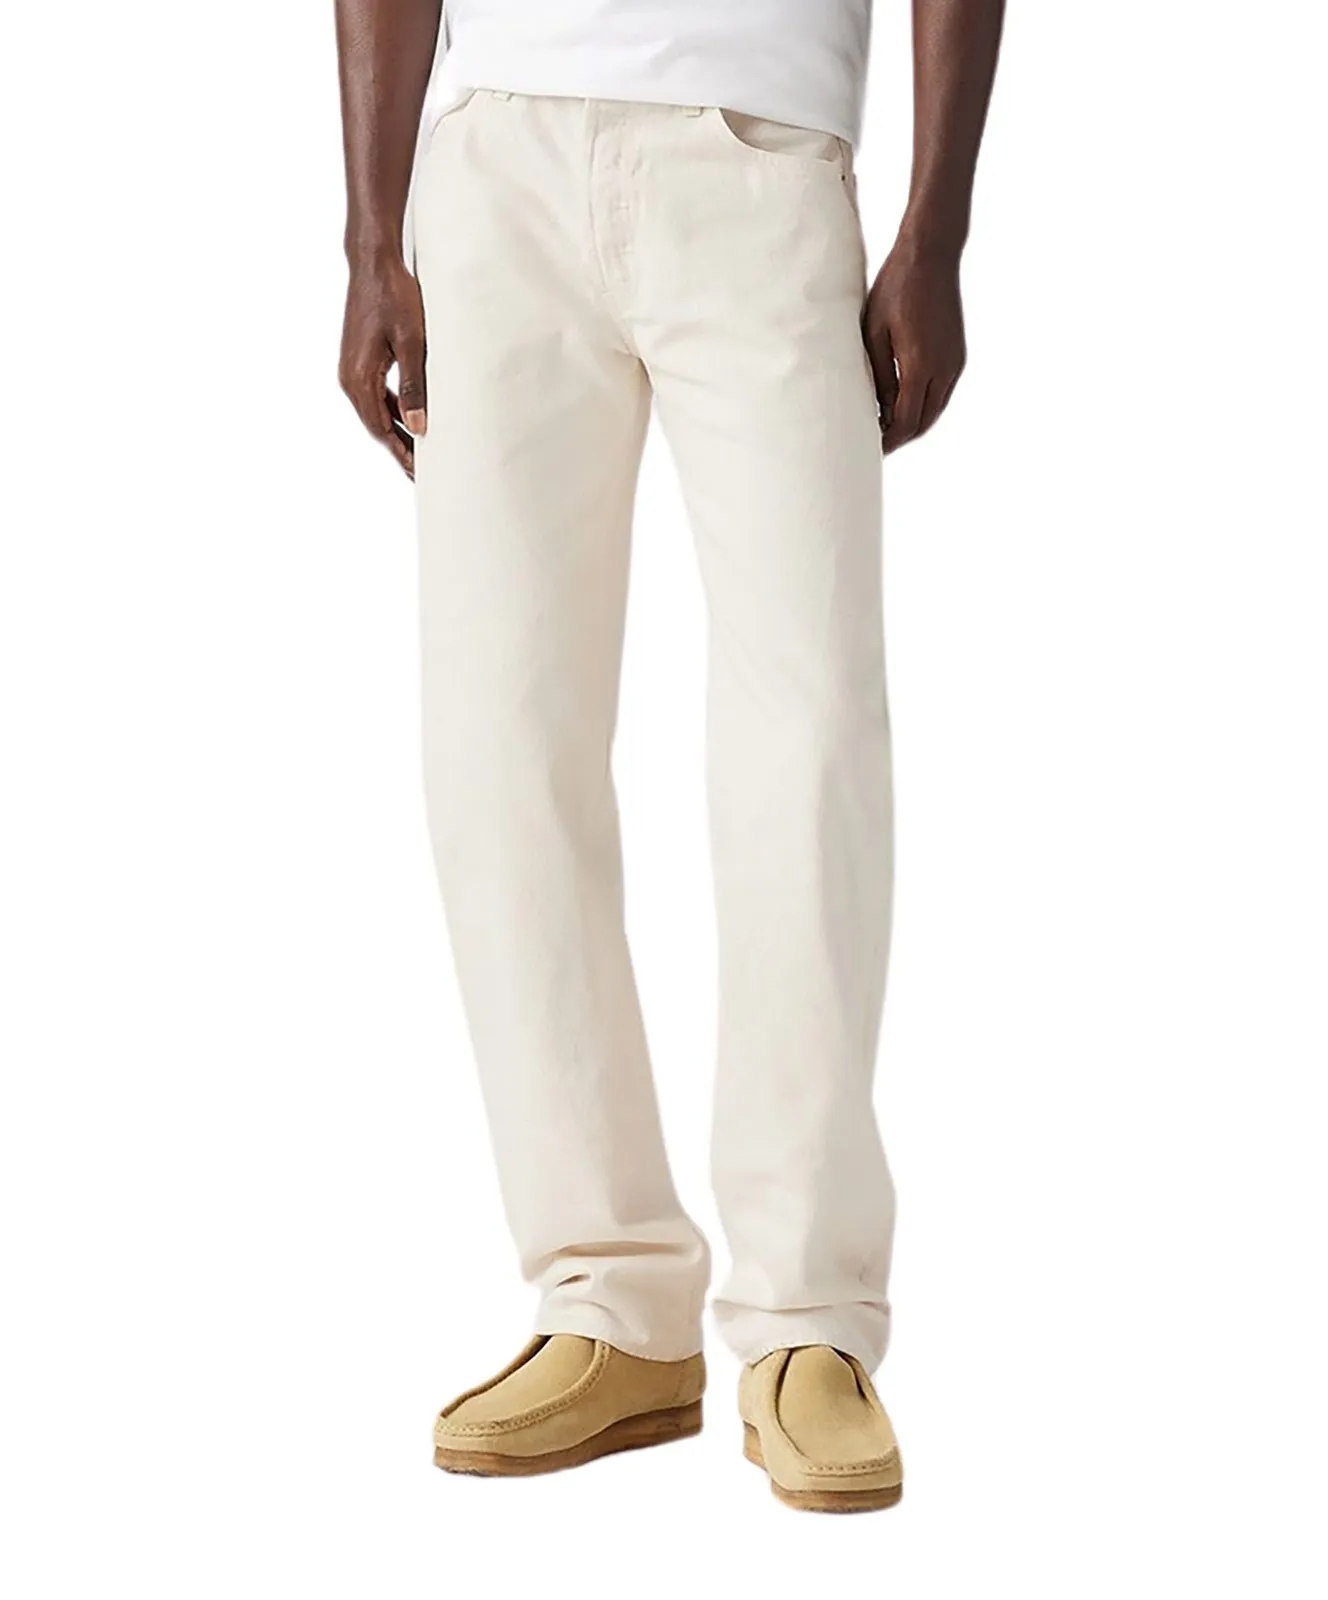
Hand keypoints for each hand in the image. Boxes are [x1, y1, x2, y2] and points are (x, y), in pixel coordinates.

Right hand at [339, 252, 426, 477]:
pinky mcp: (358, 361)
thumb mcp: (412, 343)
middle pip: (376, 426)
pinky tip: (409, 418)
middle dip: (399, 449)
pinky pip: (375, 395)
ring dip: (396, 430)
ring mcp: (351, 369)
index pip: (382, 429)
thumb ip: (415, 387)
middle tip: (421, 472)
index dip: (402, 452)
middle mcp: (349, 378)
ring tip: (419, 450)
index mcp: (359, 378)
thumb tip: (418, 427)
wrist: (373, 264)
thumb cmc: (394, 297)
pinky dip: (392, 410)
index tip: (419, 473)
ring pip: (375, 412)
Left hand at [864, 240, 966, 454]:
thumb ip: (879, 375)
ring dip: (912, 425)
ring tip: (886, 429)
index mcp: (921, 367)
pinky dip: (924, 407)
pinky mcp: (958, 356)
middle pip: (922, 423)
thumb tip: (879, 409)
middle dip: (899, 438)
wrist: (932, 255)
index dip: (888, 440)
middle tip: (875, 446)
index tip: (869, 449)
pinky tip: (903, 405)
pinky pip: (942, 394)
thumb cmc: (896, 288)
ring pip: (934, 411)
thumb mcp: (875, 333)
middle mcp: (944, 370)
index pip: (905, 422)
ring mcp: (955, 363)